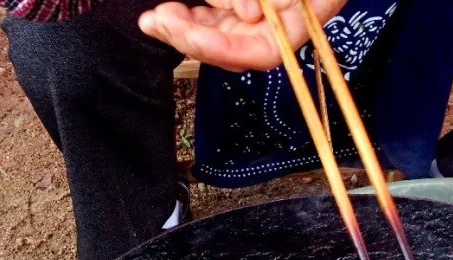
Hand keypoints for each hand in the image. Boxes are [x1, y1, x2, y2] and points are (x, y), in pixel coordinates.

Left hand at [138, 0, 346, 72]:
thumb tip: (248, 13)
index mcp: (298, 25)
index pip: (261, 54)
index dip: (224, 49)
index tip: (194, 36)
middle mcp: (274, 32)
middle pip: (228, 51)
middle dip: (190, 38)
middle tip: (161, 21)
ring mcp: (253, 24)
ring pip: (212, 37)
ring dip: (180, 30)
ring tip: (153, 19)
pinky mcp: (237, 12)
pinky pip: (210, 20)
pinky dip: (188, 18)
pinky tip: (167, 13)